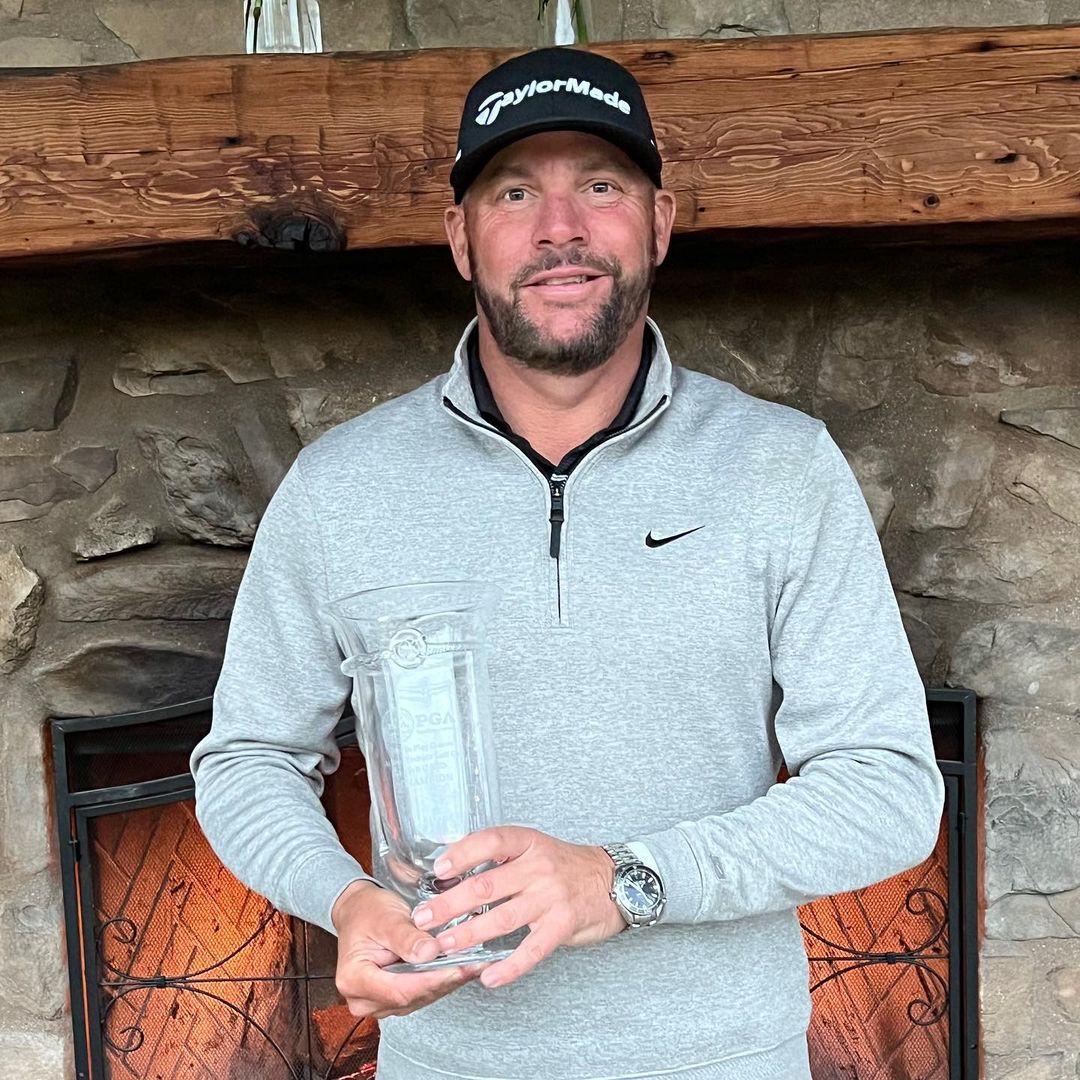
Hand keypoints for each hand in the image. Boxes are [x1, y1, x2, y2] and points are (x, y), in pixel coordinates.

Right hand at [331, 879, 486, 1019]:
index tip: (459, 968)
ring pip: (418, 998)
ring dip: (446, 982)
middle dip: (445, 980)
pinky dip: (440, 981)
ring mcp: (377, 1002)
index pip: (399, 989)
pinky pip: (419, 994)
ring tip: (474, 965)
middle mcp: (362, 999)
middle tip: (476, 965)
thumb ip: (407, 937)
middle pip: (410, 997)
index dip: (432, 980)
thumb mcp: (386, 918)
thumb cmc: (367, 912)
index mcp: (353, 979)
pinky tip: (460, 968)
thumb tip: (431, 952)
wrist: (357, 912)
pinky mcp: (391, 999)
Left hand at [409, 827, 626, 989]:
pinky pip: (532, 950)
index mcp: (528, 843)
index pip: (491, 841)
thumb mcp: (536, 849)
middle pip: (487, 884)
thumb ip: (503, 860)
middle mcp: (539, 867)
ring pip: (503, 917)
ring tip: (444, 945)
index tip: (438, 869)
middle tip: (424, 918)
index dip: (462, 853)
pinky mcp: (562, 925)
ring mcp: (551, 897)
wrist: (615, 881)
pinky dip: (509, 966)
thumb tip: (454, 876)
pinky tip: (490, 976)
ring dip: (469, 934)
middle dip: (450, 903)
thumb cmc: (566, 867)